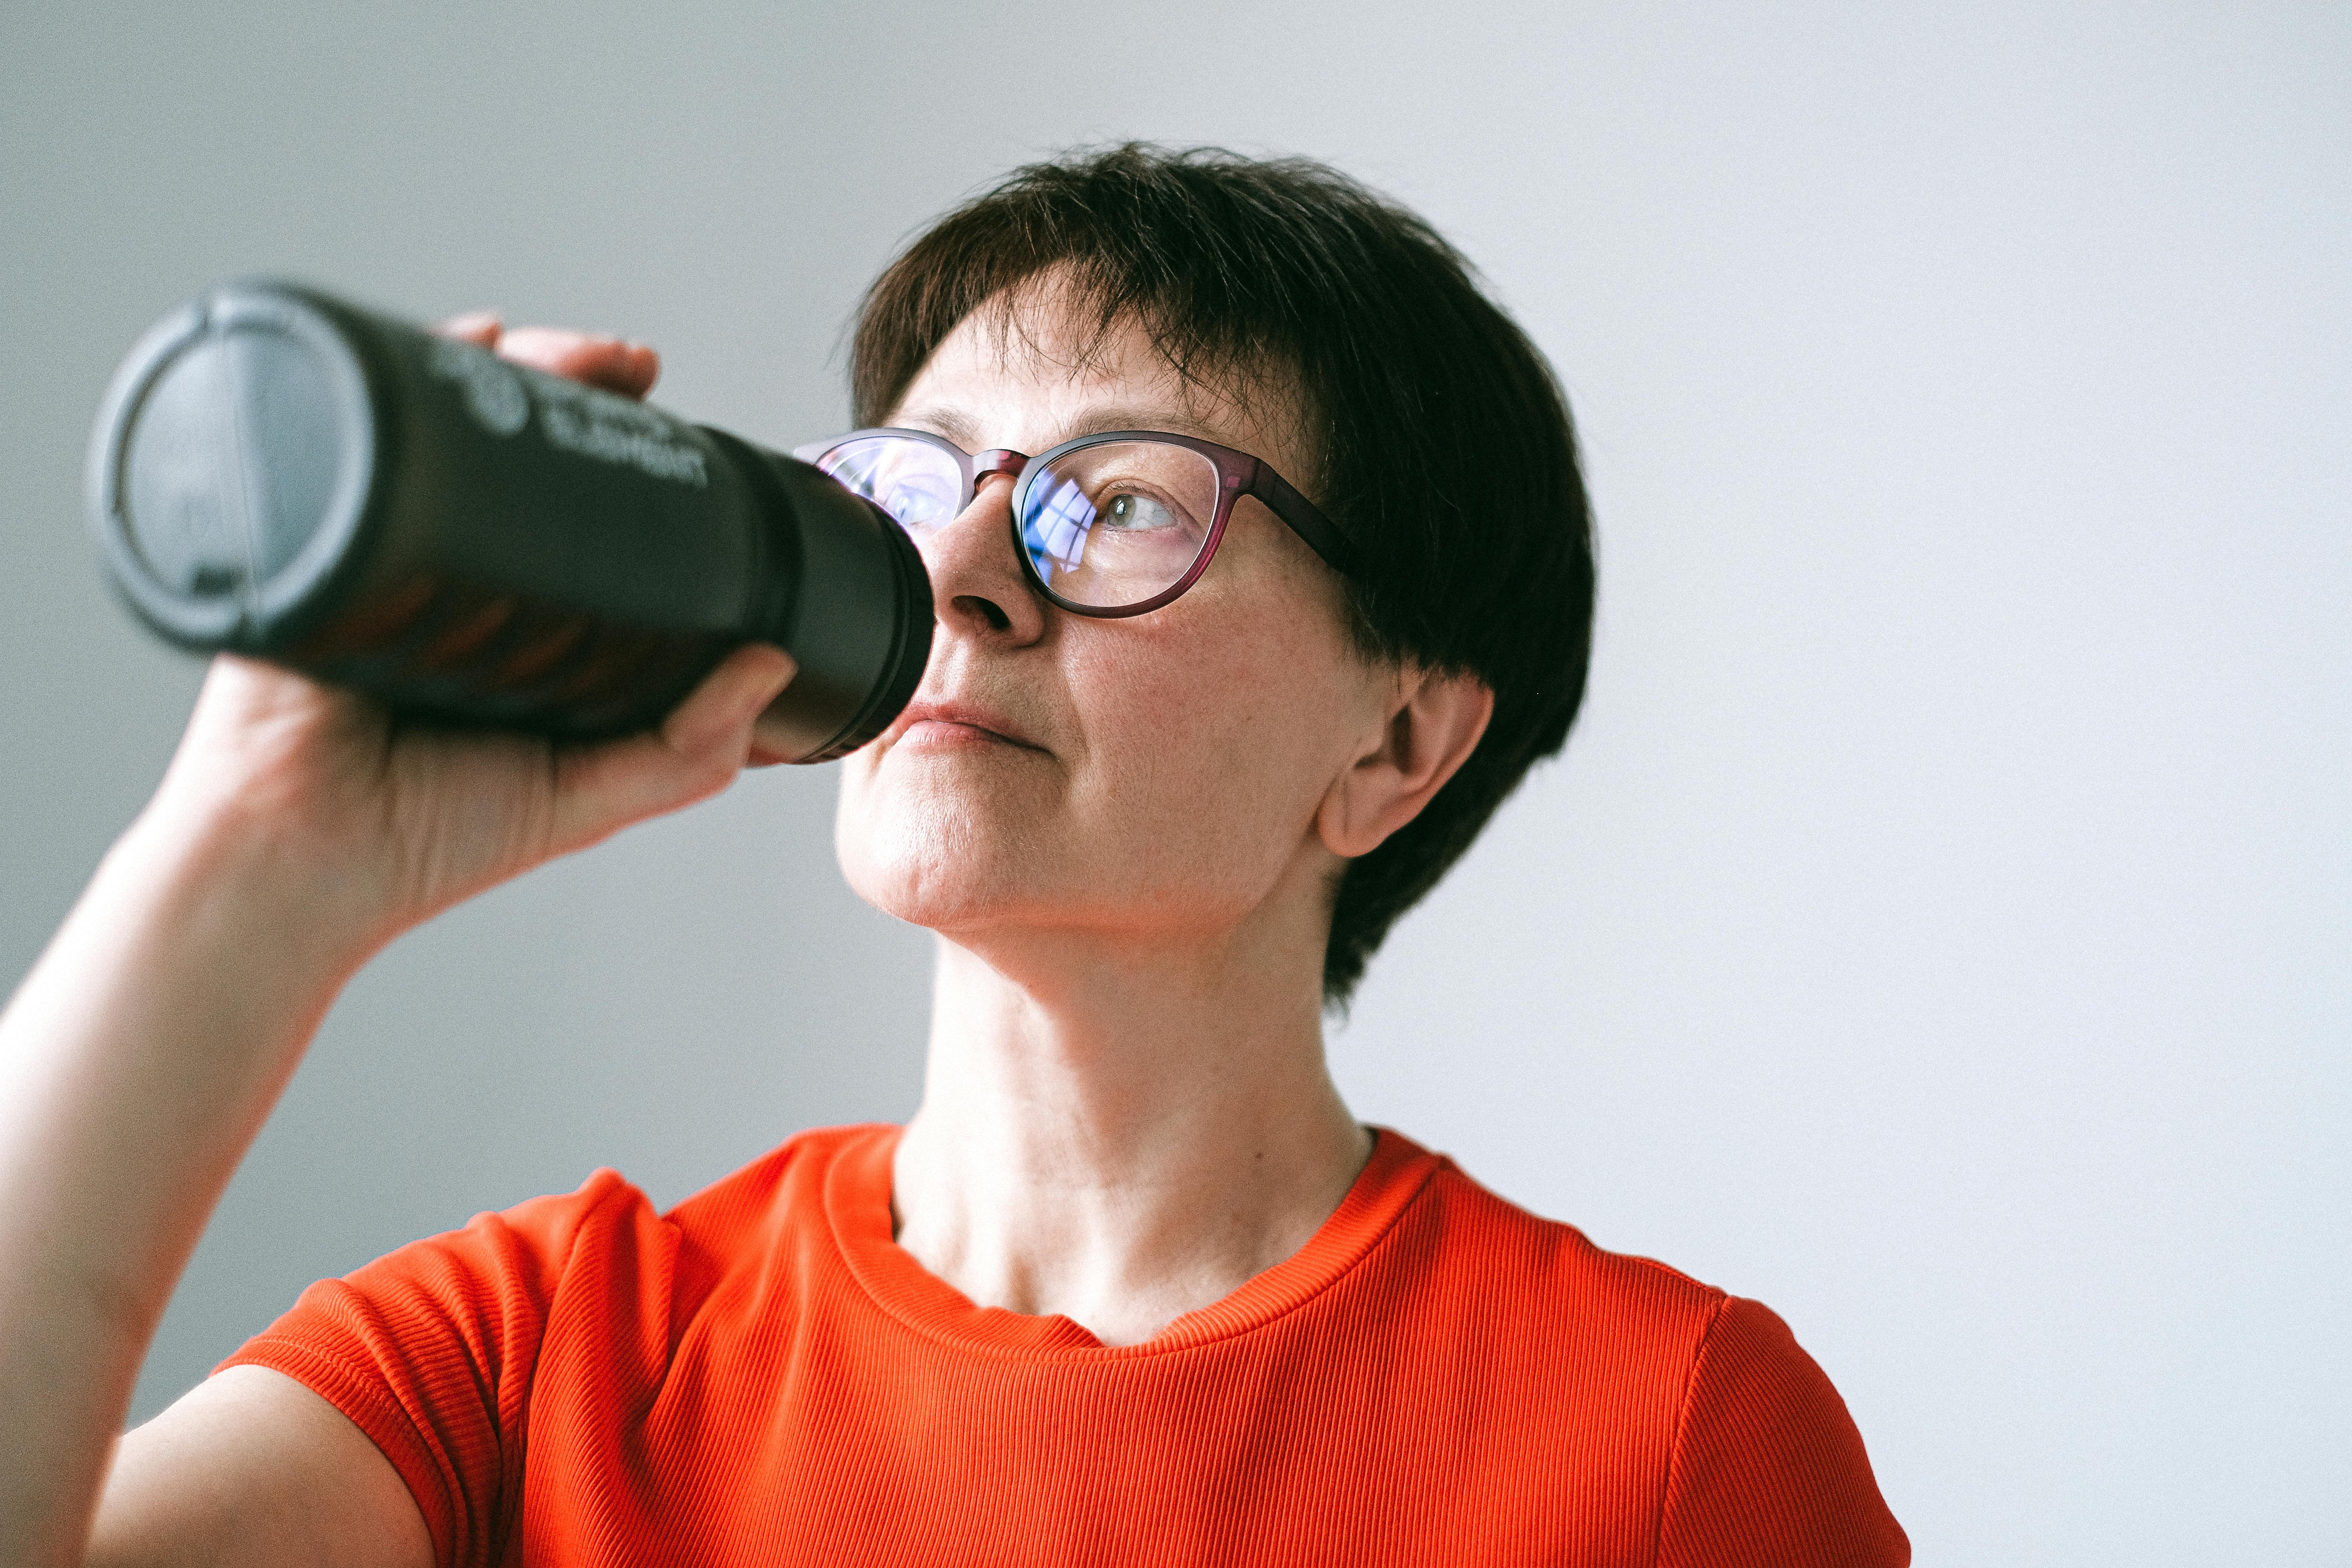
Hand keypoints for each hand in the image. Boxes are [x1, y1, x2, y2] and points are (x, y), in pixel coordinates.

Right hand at [144, 317, 796, 960]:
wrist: (298, 861)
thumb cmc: (430, 838)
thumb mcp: (590, 798)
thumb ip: (688, 750)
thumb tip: (774, 664)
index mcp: (521, 614)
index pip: (580, 501)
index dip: (625, 448)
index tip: (669, 412)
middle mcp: (457, 567)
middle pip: (514, 441)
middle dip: (571, 379)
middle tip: (624, 366)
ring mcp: (387, 544)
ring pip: (446, 423)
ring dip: (504, 360)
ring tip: (560, 350)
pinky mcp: (321, 539)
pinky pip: (355, 438)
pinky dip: (405, 375)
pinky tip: (455, 343)